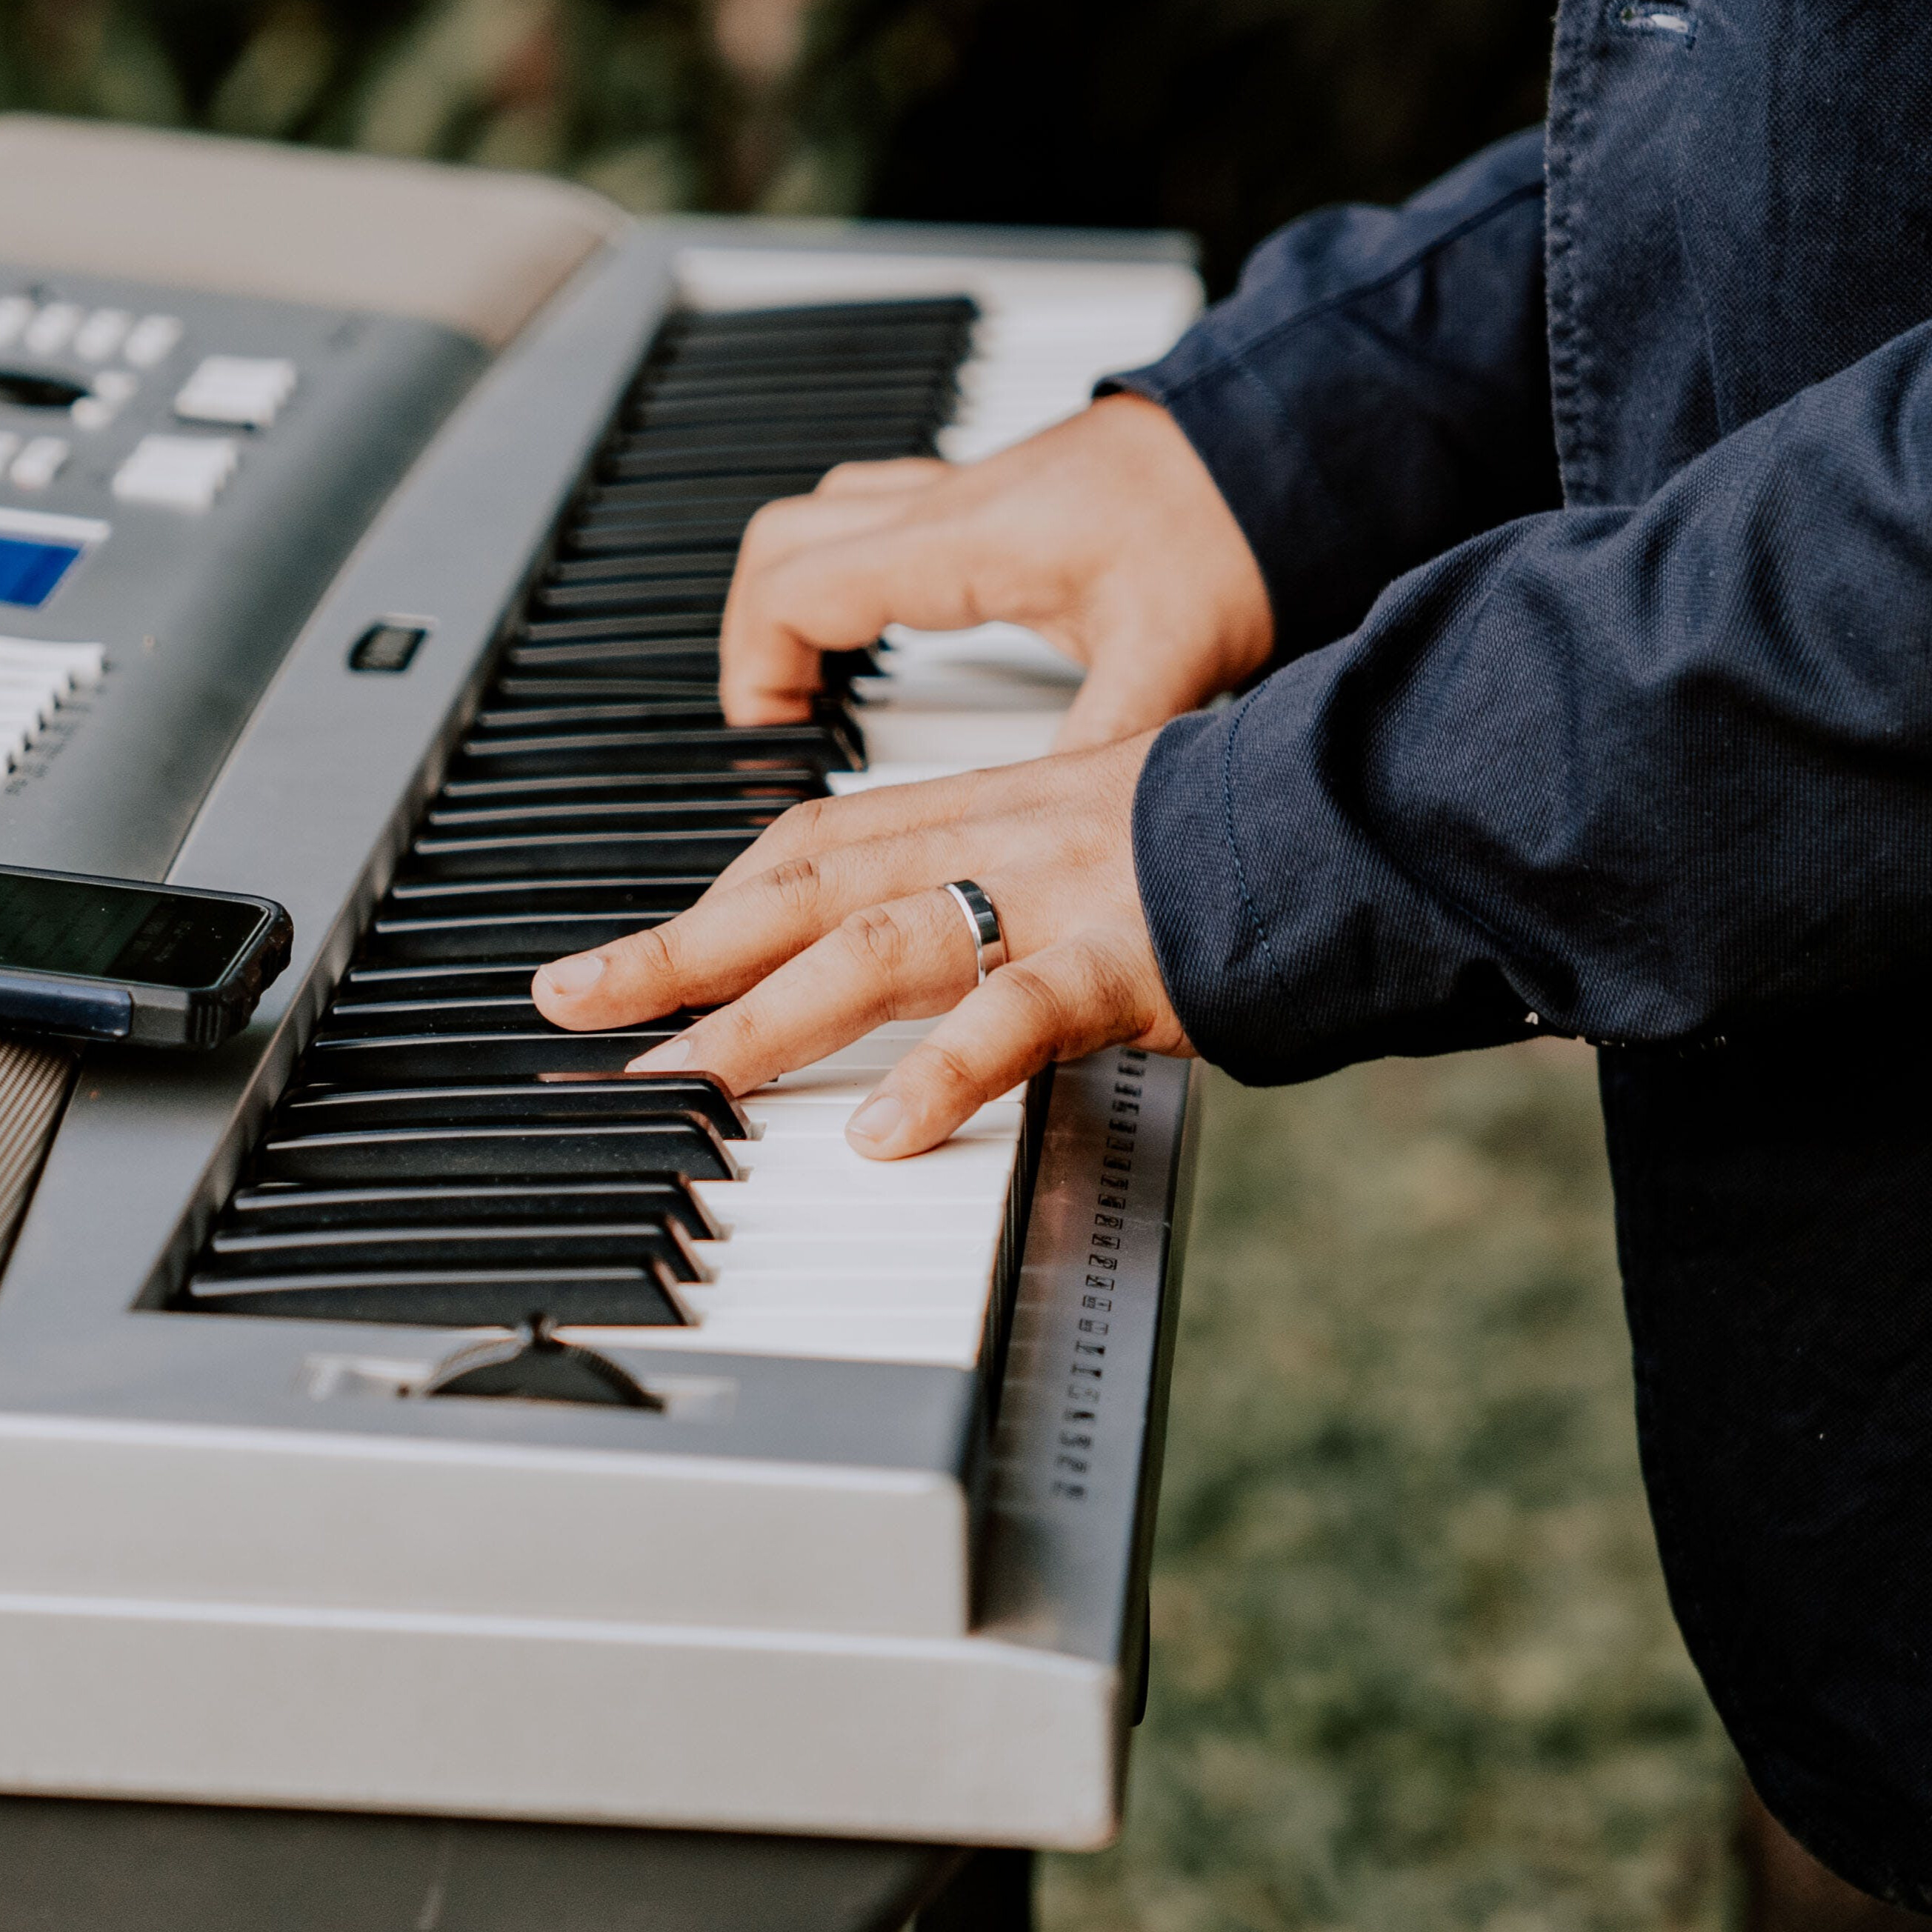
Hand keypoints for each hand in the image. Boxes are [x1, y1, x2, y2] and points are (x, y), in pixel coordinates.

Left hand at [530, 735, 1186, 1156]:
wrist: (1357, 799)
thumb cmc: (1240, 834)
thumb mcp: (1099, 836)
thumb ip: (1015, 886)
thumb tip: (948, 958)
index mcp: (990, 808)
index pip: (818, 842)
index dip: (716, 895)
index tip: (636, 948)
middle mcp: (1001, 841)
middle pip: (804, 882)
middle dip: (679, 946)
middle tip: (574, 1001)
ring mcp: (1058, 897)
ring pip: (882, 944)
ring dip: (767, 1012)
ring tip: (682, 1074)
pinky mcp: (1123, 959)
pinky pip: (1016, 1016)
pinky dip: (943, 1072)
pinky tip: (881, 1132)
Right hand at [717, 394, 1272, 748]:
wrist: (1280, 444)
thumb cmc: (1228, 527)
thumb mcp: (1165, 661)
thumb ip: (1097, 752)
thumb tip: (1051, 843)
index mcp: (963, 542)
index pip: (792, 590)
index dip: (756, 671)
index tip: (778, 742)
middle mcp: (949, 506)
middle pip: (778, 542)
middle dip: (754, 635)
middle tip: (781, 721)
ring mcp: (969, 492)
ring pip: (822, 518)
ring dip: (798, 593)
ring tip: (817, 684)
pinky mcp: (998, 498)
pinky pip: (879, 518)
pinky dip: (851, 569)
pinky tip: (891, 631)